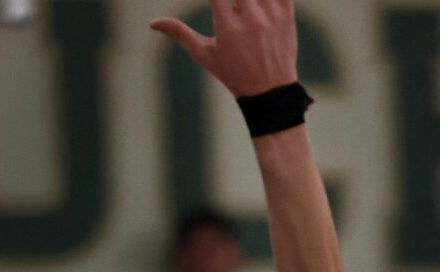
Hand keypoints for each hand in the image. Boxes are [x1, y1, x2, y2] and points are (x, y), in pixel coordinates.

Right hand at [151, 0, 297, 97]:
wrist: (271, 94)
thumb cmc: (235, 75)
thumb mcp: (205, 56)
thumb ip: (180, 34)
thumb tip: (153, 23)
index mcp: (228, 25)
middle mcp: (251, 18)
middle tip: (230, 2)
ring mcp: (271, 16)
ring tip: (242, 3)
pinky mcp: (287, 16)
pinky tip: (260, 0)